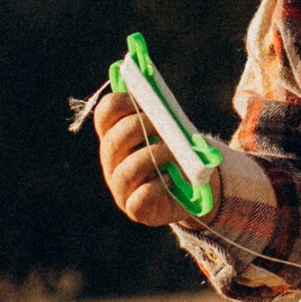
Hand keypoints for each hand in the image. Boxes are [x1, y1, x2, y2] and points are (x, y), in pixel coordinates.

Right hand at [92, 90, 180, 227]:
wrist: (194, 184)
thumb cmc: (180, 149)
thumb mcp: (173, 127)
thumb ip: (163, 111)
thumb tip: (158, 92)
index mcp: (116, 134)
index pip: (106, 112)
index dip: (121, 102)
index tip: (143, 99)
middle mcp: (112, 161)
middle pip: (113, 140)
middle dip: (139, 127)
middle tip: (162, 124)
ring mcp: (120, 187)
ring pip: (126, 170)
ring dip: (154, 155)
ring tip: (174, 153)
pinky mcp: (136, 208)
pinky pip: (142, 196)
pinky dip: (159, 185)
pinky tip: (171, 178)